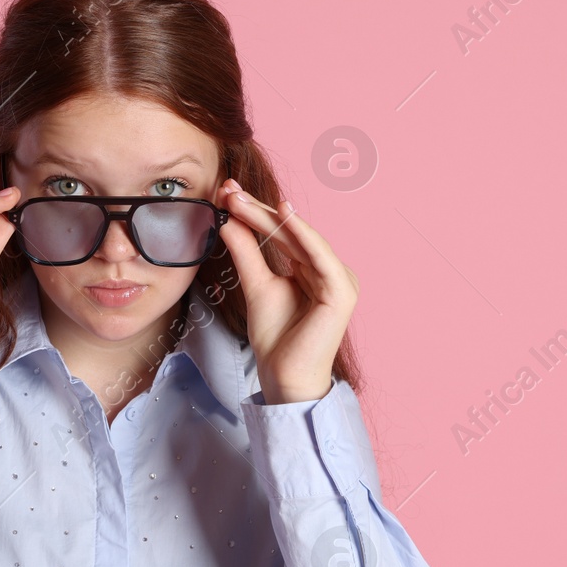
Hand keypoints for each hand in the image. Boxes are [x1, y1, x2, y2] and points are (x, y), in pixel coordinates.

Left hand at [214, 179, 358, 403]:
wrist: (284, 376)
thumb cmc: (276, 338)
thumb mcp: (255, 285)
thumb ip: (245, 251)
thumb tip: (228, 219)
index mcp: (313, 268)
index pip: (282, 234)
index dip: (254, 213)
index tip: (225, 193)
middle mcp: (329, 270)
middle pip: (290, 233)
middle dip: (258, 209)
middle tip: (228, 190)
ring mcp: (339, 280)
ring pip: (301, 239)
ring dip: (271, 217)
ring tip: (241, 200)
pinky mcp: (341, 292)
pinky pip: (320, 256)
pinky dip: (302, 234)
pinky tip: (283, 213)